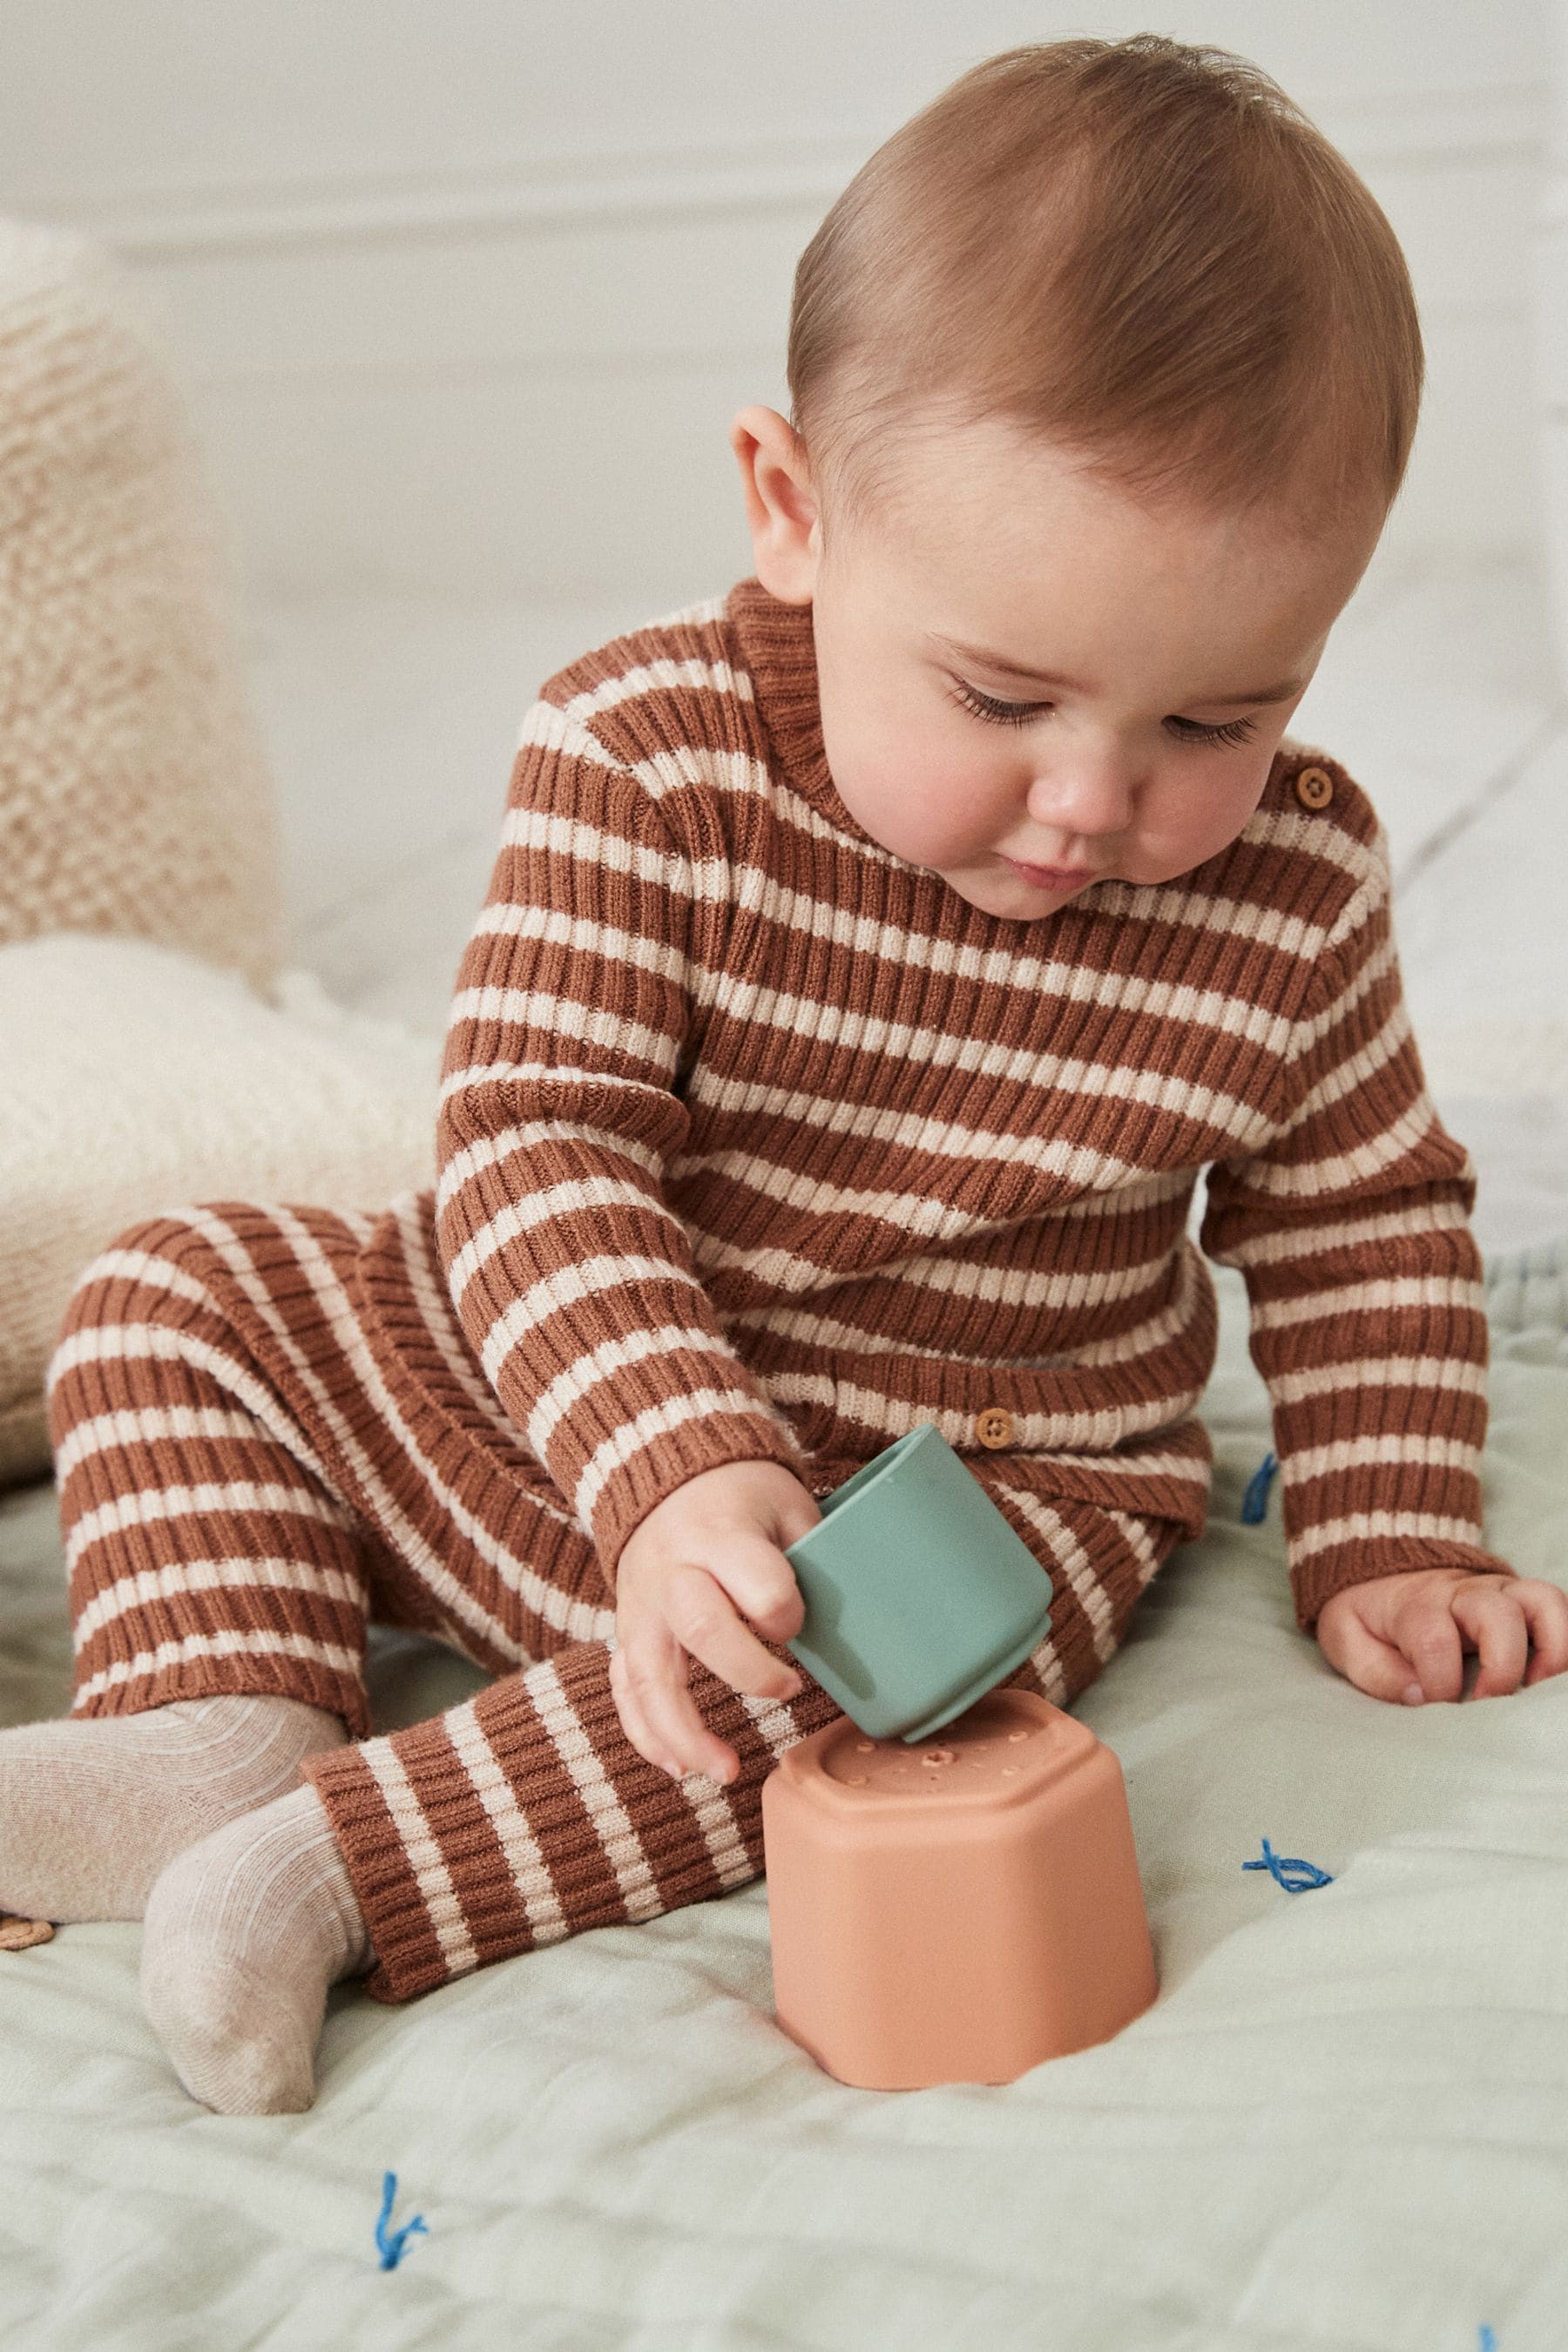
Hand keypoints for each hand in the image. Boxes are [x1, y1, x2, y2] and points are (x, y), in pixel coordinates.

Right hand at [609, 1460, 819, 1784]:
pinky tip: (679, 1767)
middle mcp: (673, 1572)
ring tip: (725, 1772)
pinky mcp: (627, 1631)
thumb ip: (814, 1557)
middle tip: (789, 1690)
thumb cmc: (742, 1497)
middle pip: (700, 1628)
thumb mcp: (787, 1505)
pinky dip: (645, 1733)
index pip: (758, 1583)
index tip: (801, 1624)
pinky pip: (624, 1688)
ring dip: (684, 1732)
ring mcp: (642, 1607)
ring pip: (648, 1676)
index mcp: (721, 1535)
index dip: (788, 1612)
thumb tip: (855, 1622)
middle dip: (749, 1673)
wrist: (668, 1479)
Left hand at [1316, 1566, 1567, 1704]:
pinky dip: (1563, 1641)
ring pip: (1543, 1601)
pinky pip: (1557, 1607)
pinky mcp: (1521, 1599)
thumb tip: (1419, 1698)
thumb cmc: (1369, 1615)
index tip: (1435, 1706)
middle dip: (1501, 1667)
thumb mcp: (1347, 1639)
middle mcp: (1463, 1591)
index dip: (1439, 1681)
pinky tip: (1548, 1678)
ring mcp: (1499, 1591)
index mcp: (1415, 1603)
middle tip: (1488, 1706)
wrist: (1384, 1569)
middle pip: (1498, 1613)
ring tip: (1536, 1690)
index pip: (1433, 1637)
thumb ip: (1376, 1672)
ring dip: (1552, 1649)